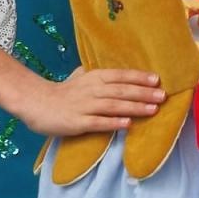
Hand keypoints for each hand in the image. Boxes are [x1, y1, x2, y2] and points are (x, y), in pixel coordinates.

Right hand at [19, 68, 163, 137]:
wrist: (36, 103)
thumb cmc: (61, 92)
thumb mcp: (80, 77)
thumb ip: (97, 75)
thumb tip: (116, 74)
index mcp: (93, 77)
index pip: (120, 76)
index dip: (138, 77)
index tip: (157, 79)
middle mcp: (91, 90)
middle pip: (121, 90)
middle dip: (143, 93)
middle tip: (163, 95)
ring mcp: (84, 106)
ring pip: (113, 106)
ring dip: (134, 107)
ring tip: (153, 110)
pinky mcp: (77, 122)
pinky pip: (98, 122)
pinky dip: (113, 122)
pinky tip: (127, 123)